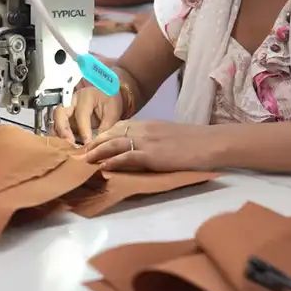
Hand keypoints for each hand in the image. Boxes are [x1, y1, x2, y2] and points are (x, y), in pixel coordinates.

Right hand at [52, 83, 125, 144]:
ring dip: (59, 134)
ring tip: (67, 148)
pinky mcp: (65, 117)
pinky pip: (58, 126)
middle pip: (60, 113)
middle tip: (70, 144)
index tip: (87, 144)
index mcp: (85, 96)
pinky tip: (67, 147)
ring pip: (56, 120)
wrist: (107, 95)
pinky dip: (60, 136)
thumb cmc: (110, 101)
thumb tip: (95, 144)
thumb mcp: (112, 113)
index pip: (81, 114)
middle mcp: (72, 100)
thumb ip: (105, 128)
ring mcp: (66, 108)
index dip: (83, 131)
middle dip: (63, 130)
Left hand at [83, 119, 218, 171]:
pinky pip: (127, 156)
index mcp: (147, 123)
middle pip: (111, 132)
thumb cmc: (193, 141)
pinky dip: (113, 161)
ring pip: (114, 143)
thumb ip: (151, 137)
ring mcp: (147, 141)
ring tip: (85, 160)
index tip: (91, 143)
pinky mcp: (152, 154)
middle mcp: (144, 128)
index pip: (118, 126)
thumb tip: (137, 147)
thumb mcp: (167, 135)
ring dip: (97, 152)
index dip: (102, 134)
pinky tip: (103, 167)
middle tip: (81, 153)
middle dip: (94, 143)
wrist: (209, 143)